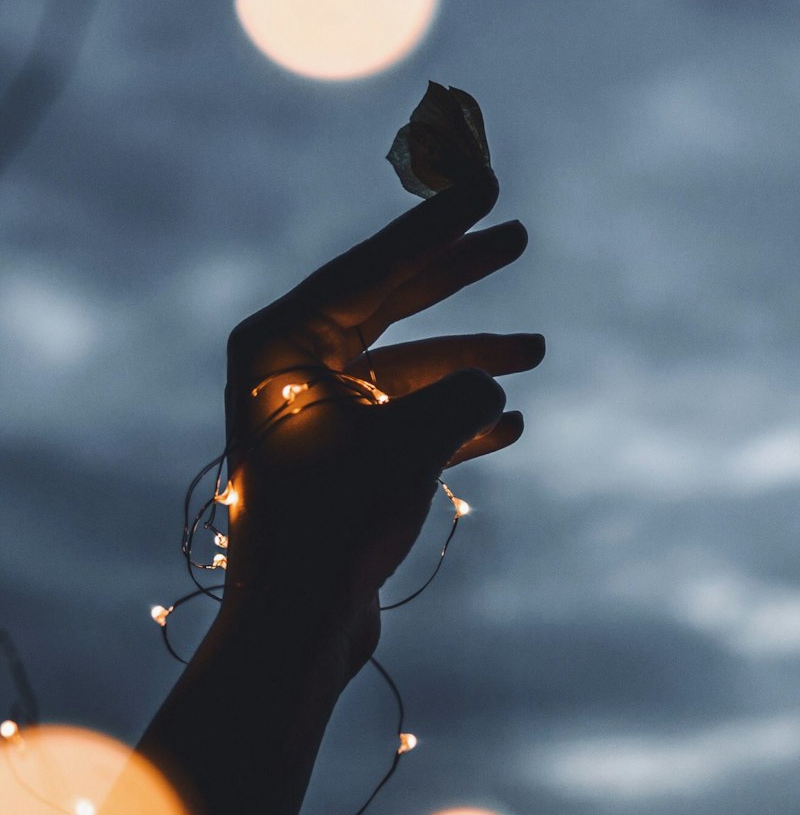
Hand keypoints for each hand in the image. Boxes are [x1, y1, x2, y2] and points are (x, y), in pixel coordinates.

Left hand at [221, 178, 543, 674]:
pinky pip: (403, 421)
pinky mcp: (338, 462)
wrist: (295, 627)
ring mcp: (313, 417)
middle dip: (455, 276)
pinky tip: (508, 423)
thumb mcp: (408, 445)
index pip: (368, 268)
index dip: (434, 229)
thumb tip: (492, 387)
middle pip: (386, 304)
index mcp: (277, 346)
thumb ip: (462, 394)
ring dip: (469, 361)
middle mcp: (288, 371)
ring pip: (403, 368)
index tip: (486, 187)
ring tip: (536, 351)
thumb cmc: (332, 528)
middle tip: (515, 237)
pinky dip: (452, 419)